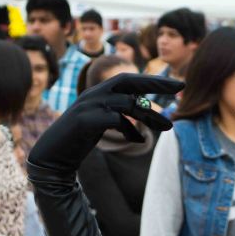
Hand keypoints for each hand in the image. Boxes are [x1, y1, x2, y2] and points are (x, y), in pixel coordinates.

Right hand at [28, 74, 182, 174]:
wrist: (52, 156)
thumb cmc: (79, 139)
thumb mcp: (103, 122)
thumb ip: (120, 112)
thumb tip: (144, 109)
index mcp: (99, 91)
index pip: (129, 78)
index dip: (153, 80)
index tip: (177, 84)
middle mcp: (93, 93)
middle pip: (129, 81)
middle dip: (157, 83)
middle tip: (182, 87)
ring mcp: (88, 106)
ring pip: (126, 103)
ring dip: (150, 116)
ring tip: (167, 128)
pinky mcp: (84, 121)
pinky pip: (115, 120)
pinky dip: (130, 130)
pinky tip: (138, 139)